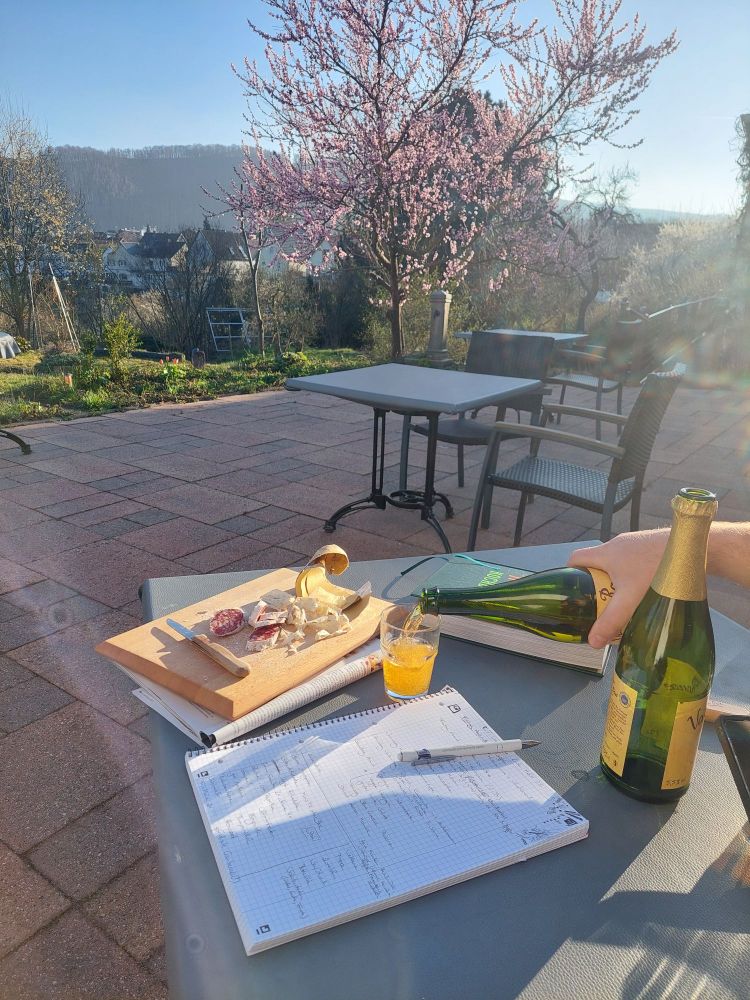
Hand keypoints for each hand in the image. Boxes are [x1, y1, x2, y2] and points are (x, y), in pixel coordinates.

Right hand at [568, 530, 668, 647]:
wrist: (694, 549)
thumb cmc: (657, 570)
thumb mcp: (630, 601)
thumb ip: (611, 622)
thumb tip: (592, 642)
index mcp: (605, 553)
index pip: (575, 558)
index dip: (569, 574)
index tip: (573, 592)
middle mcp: (618, 544)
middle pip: (596, 564)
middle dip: (595, 584)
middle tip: (601, 604)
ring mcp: (636, 543)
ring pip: (617, 563)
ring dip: (616, 581)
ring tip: (625, 601)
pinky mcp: (652, 546)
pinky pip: (634, 561)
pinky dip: (634, 575)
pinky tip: (647, 589)